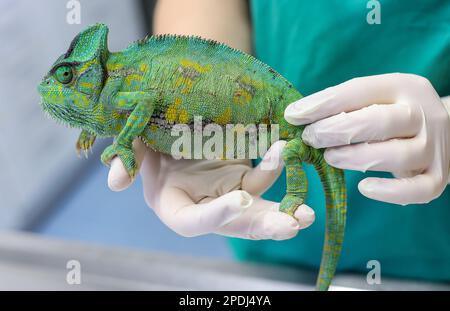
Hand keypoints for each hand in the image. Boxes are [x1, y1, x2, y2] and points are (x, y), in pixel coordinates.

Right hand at [107, 140, 314, 238]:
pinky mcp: (244, 176)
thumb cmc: (151, 136)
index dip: (217, 215)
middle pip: (235, 225)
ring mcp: (228, 192)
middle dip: (262, 228)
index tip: (241, 201)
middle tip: (291, 226)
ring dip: (283, 212)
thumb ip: (126, 160)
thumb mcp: (137, 144)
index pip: (194, 221)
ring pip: (258, 210)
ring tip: (306, 214)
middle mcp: (205, 206)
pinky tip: (289, 152)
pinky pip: (264, 176)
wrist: (175, 120)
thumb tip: (115, 183)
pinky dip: (276, 167)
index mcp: (175, 206)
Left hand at [285, 73, 449, 204]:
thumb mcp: (376, 99)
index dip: (323, 104)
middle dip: (336, 130)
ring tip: (329, 158)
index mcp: (404, 87)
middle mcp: (423, 114)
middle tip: (309, 138)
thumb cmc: (393, 114)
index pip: (360, 90)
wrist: (443, 132)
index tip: (294, 115)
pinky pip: (417, 190)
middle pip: (379, 121)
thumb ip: (344, 106)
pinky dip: (389, 192)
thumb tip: (297, 117)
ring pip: (397, 155)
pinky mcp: (438, 177)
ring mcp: (434, 147)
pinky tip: (364, 188)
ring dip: (356, 158)